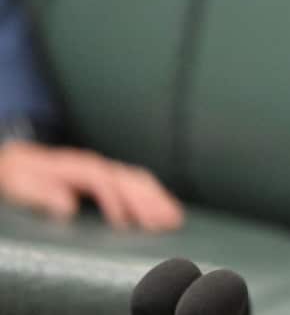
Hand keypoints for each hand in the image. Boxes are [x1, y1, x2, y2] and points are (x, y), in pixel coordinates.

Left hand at [0, 140, 183, 230]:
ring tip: (175, 217)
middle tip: (169, 222)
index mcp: (78, 168)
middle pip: (130, 180)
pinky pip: (136, 181)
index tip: (125, 225)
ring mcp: (105, 168)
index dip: (116, 202)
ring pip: (138, 179)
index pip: (105, 183)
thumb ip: (44, 193)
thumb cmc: (20, 176)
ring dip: (158, 197)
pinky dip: (153, 193)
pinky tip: (162, 205)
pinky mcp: (108, 174)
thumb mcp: (22, 184)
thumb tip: (69, 207)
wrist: (19, 159)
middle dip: (151, 201)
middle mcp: (97, 165)